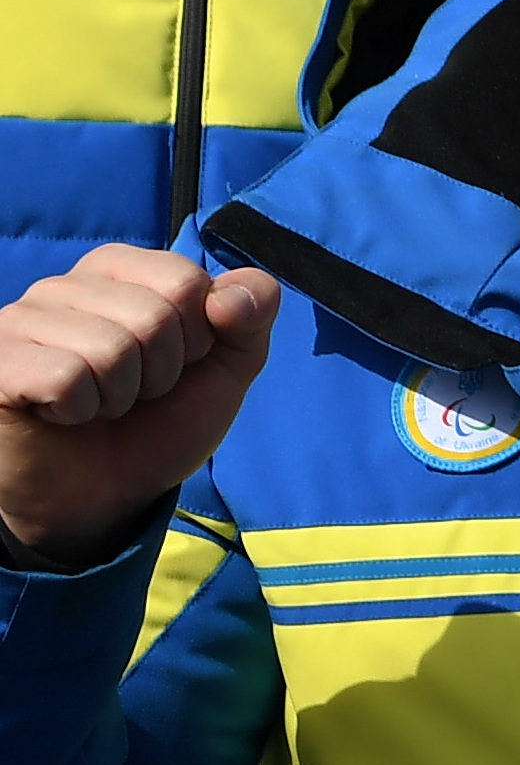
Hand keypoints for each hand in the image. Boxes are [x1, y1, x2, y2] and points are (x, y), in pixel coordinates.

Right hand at [0, 249, 278, 568]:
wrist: (106, 496)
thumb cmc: (159, 420)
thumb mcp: (229, 363)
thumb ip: (253, 311)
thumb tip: (229, 295)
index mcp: (119, 268)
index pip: (186, 280)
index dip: (196, 339)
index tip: (175, 364)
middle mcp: (63, 284)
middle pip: (153, 316)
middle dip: (160, 373)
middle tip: (132, 395)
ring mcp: (20, 321)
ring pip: (110, 349)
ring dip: (119, 396)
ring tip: (98, 405)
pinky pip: (63, 379)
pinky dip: (78, 410)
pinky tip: (62, 415)